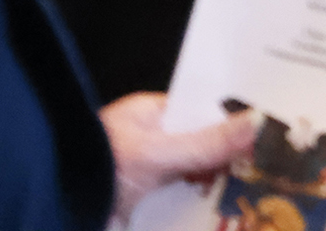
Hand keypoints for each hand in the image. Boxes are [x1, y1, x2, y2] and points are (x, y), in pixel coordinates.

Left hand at [101, 94, 257, 221]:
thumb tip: (258, 122)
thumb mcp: (157, 154)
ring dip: (216, 187)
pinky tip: (225, 214)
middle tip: (271, 166)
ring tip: (258, 193)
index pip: (201, 111)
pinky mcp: (141, 205)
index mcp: (148, 114)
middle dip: (229, 159)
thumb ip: (207, 142)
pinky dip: (197, 209)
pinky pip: (179, 203)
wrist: (54, 212)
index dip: (232, 120)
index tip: (267, 130)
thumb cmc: (100, 169)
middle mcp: (148, 141)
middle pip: (200, 146)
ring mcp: (144, 175)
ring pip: (192, 177)